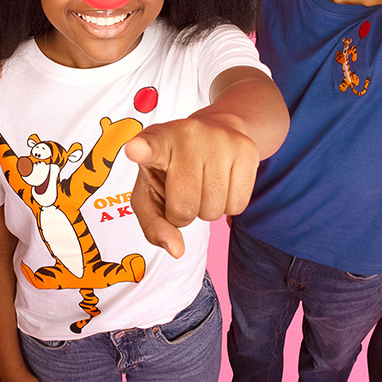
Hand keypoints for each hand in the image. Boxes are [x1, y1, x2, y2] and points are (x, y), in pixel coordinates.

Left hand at [124, 118, 258, 258]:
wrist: (216, 131)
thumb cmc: (173, 170)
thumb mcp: (151, 194)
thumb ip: (154, 225)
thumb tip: (176, 250)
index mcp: (156, 141)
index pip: (150, 145)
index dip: (142, 150)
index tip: (135, 149)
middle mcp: (188, 134)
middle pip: (185, 206)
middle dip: (183, 215)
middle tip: (184, 193)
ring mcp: (220, 139)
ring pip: (214, 208)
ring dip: (207, 211)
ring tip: (204, 185)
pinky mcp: (246, 149)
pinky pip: (238, 205)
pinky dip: (228, 207)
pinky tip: (222, 184)